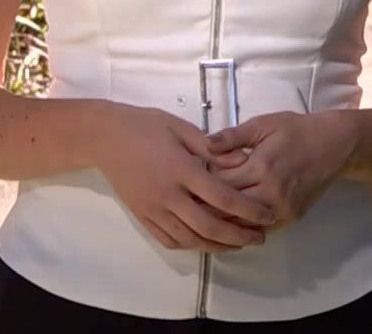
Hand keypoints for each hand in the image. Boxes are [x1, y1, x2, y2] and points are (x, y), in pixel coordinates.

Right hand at [91, 104, 276, 252]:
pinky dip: (190, 245)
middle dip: (238, 236)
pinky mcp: (142, 216)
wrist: (104, 137)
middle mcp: (167, 194)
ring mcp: (153, 208)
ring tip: (237, 244)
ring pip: (189, 239)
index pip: (221, 197)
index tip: (267, 216)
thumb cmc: (145, 126)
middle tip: (258, 238)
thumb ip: (212, 148)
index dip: (248, 210)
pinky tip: (205, 242)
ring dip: (217, 246)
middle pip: (208, 226)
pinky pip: (169, 240)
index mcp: (180, 169)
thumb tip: (243, 163)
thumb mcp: (181, 127)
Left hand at [206, 111, 357, 229]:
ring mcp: (282, 210)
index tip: (194, 176)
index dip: (204, 181)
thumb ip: (232, 136)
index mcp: (261, 167)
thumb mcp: (263, 124)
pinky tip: (232, 218)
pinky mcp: (291, 219)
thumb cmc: (297, 130)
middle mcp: (271, 193)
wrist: (334, 145)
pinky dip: (243, 226)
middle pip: (227, 208)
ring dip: (224, 219)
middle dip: (208, 204)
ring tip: (206, 210)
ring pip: (241, 224)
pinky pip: (259, 229)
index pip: (220, 184)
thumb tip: (205, 145)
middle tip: (192, 198)